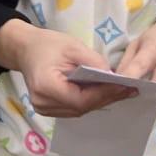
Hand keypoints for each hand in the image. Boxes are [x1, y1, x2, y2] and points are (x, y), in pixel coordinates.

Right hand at [0, 21, 133, 117]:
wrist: (26, 49)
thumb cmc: (48, 45)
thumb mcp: (73, 47)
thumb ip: (94, 62)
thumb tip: (114, 77)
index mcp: (46, 86)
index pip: (80, 99)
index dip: (104, 94)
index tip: (124, 86)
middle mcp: (43, 103)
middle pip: (81, 107)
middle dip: (106, 98)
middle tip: (129, 89)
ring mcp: (44, 109)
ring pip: (79, 111)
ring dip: (100, 101)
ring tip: (121, 91)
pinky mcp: (48, 110)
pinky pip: (74, 109)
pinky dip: (90, 102)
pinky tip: (104, 93)